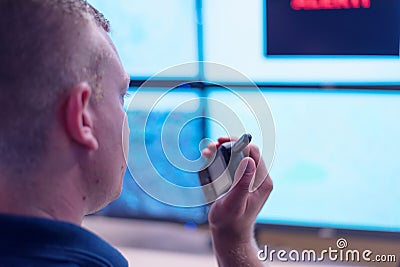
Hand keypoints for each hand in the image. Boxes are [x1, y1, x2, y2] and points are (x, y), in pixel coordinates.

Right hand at [203, 137, 272, 266]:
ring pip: (236, 157)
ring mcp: (249, 180)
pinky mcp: (239, 183)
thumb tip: (249, 160)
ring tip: (206, 153)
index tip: (221, 143)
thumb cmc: (230, 222)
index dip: (237, 143)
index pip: (253, 152)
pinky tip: (208, 160)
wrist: (229, 235)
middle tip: (211, 147)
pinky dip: (220, 160)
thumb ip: (242, 182)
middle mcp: (258, 178)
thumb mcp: (235, 202)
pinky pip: (231, 165)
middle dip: (227, 146)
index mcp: (262, 182)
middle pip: (244, 152)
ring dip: (222, 152)